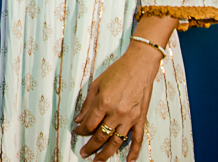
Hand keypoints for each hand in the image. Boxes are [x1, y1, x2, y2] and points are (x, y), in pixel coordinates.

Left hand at [73, 44, 160, 160]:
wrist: (139, 66)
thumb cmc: (117, 72)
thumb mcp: (96, 84)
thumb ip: (87, 104)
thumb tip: (79, 119)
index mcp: (103, 103)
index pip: (89, 124)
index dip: (81, 131)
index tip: (77, 133)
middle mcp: (116, 113)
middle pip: (101, 136)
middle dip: (91, 146)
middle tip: (84, 153)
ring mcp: (129, 118)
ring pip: (116, 142)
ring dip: (106, 153)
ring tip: (98, 161)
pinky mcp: (140, 119)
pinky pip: (137, 139)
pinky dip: (133, 152)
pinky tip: (129, 160)